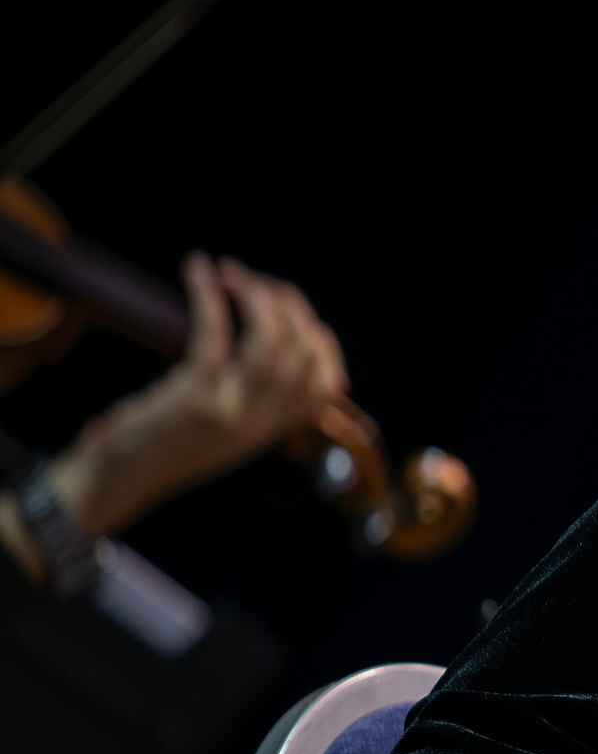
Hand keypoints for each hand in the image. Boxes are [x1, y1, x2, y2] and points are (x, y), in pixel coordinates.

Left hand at [43, 252, 348, 540]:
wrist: (116, 482)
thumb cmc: (156, 446)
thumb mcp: (218, 425)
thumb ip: (246, 395)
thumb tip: (267, 341)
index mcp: (270, 430)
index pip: (325, 384)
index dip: (319, 339)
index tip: (287, 308)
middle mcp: (261, 422)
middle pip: (305, 354)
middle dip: (287, 304)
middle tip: (250, 280)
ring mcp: (232, 412)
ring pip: (272, 344)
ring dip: (256, 295)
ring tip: (229, 271)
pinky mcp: (196, 400)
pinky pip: (216, 337)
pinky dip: (209, 297)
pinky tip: (199, 272)